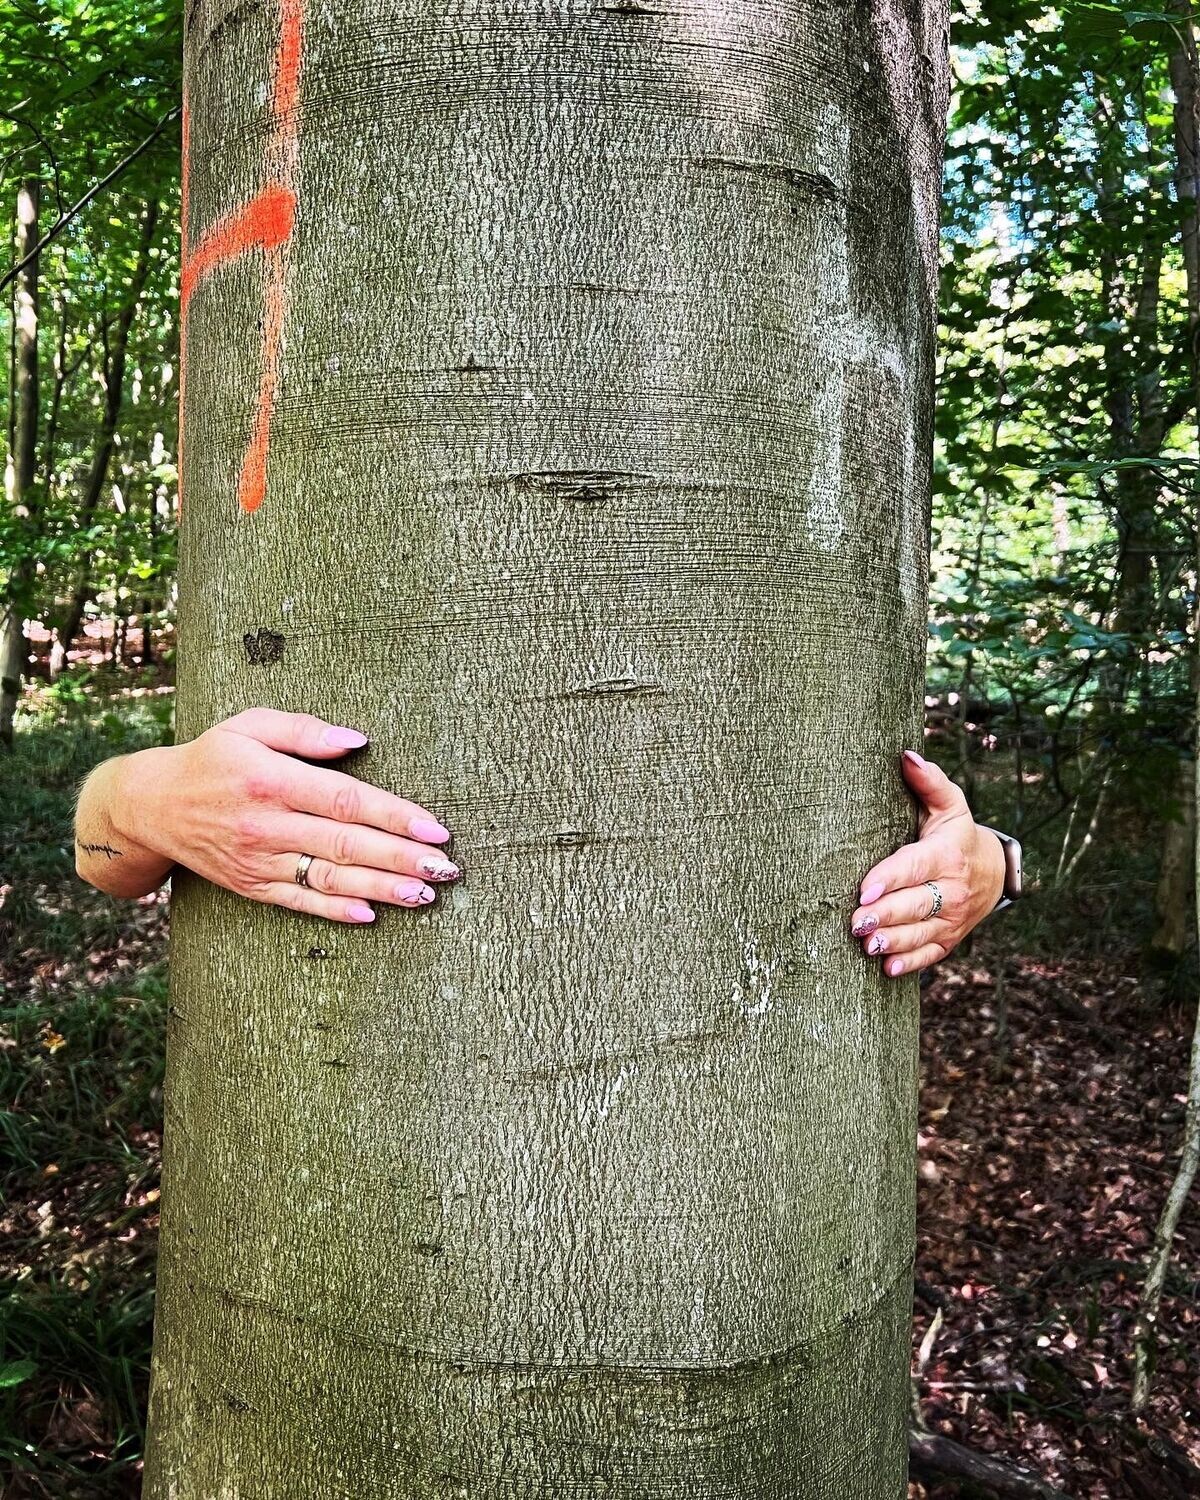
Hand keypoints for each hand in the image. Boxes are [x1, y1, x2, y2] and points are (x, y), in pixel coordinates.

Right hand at [112, 708, 459, 923]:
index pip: (345, 800)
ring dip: (381, 889)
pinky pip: (299, 902)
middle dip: (401, 858)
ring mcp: (258, 859)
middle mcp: (267, 824)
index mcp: (272, 779)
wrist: (151, 806)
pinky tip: (371, 914)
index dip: (394, 815)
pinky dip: (335, 911)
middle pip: (345, 844)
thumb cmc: (213, 758)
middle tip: (446, 868)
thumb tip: (357, 740)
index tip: (436, 827)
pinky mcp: (251, 885)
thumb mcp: (250, 725)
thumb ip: (305, 730)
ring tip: (424, 894)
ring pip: (329, 878)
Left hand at [849, 748, 1005, 977]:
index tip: (863, 889)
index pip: (914, 867)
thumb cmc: (957, 834)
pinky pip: (931, 955)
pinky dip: (910, 963)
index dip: (889, 879)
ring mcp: (952, 918)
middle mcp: (952, 889)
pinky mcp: (950, 939)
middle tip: (855, 922)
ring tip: (867, 945)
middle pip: (915, 905)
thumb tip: (906, 756)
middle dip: (884, 915)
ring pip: (921, 933)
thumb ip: (929, 782)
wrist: (994, 871)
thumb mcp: (949, 805)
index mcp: (946, 854)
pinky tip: (887, 969)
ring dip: (893, 941)